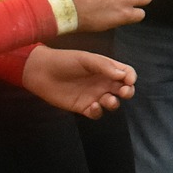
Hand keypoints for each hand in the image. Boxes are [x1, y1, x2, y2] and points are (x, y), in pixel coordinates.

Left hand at [21, 47, 136, 118]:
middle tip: (124, 92)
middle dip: (128, 92)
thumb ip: (105, 66)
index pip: (126, 73)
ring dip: (114, 103)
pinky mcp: (83, 107)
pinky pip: (97, 113)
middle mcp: (102, 82)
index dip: (131, 77)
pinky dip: (98, 112)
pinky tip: (92, 106)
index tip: (128, 80)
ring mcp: (94, 95)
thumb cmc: (65, 61)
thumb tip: (123, 76)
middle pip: (123, 89)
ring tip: (107, 100)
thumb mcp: (86, 59)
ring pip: (112, 103)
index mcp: (106, 68)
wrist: (42, 72)